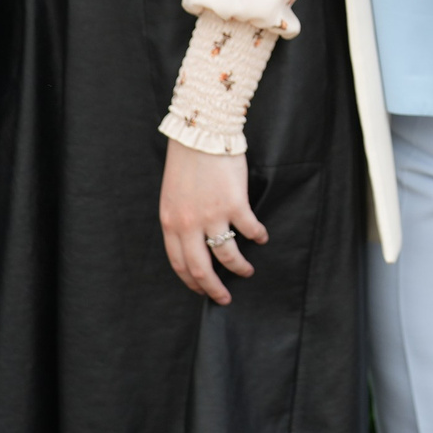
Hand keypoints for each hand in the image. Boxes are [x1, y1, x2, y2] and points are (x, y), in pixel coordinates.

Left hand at [160, 140, 265, 303]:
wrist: (201, 134)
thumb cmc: (187, 162)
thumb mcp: (172, 196)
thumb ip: (179, 220)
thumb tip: (192, 242)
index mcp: (170, 223)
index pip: (179, 264)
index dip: (191, 282)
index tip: (202, 290)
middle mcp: (189, 224)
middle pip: (201, 269)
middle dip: (213, 288)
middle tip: (224, 298)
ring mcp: (212, 215)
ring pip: (228, 255)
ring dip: (239, 267)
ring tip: (247, 271)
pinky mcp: (234, 205)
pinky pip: (249, 230)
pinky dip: (258, 236)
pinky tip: (262, 237)